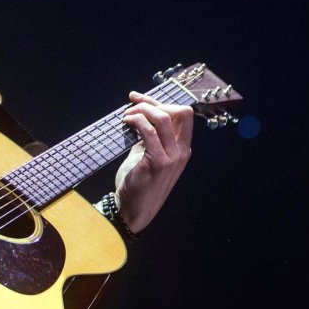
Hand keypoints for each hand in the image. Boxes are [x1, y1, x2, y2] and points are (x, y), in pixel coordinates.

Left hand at [112, 91, 193, 232]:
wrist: (133, 209)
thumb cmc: (139, 182)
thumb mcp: (148, 154)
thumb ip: (150, 136)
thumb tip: (140, 112)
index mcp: (182, 148)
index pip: (183, 115)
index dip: (160, 102)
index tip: (138, 98)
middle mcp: (182, 151)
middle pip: (182, 112)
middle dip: (154, 103)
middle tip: (133, 106)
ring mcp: (172, 157)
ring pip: (164, 118)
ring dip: (142, 110)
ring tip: (127, 115)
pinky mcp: (158, 162)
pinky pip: (148, 131)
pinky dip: (136, 121)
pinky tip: (125, 123)